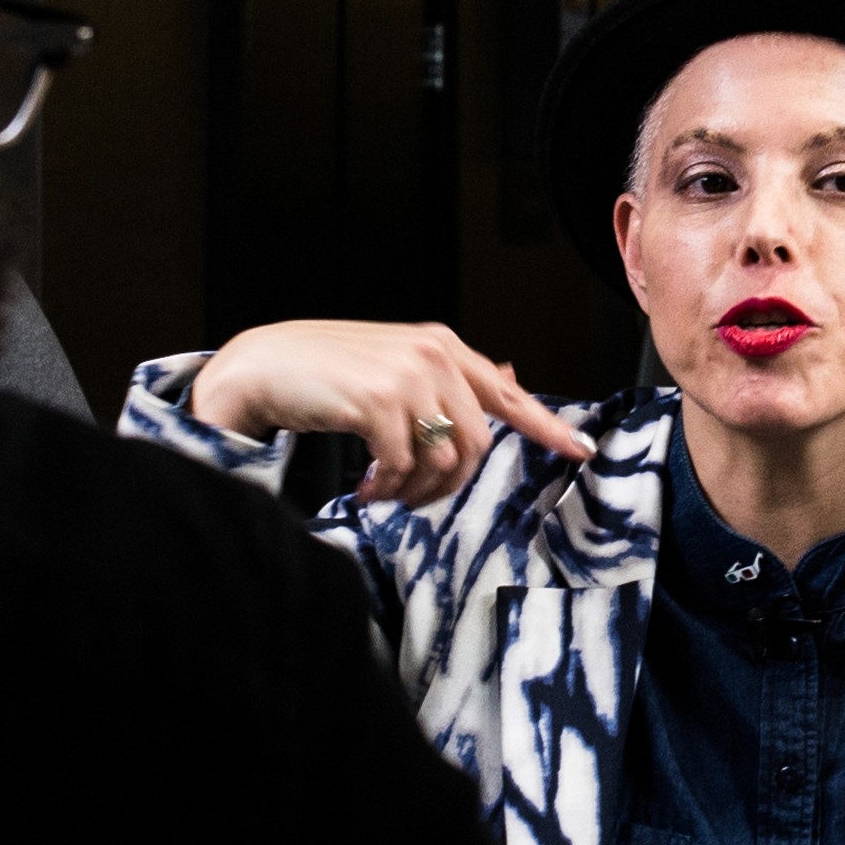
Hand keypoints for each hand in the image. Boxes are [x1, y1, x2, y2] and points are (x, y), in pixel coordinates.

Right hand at [187, 320, 594, 508]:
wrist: (262, 365)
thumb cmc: (325, 372)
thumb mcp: (393, 367)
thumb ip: (447, 378)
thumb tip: (510, 379)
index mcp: (441, 345)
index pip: (506, 393)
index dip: (547, 425)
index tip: (582, 452)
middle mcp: (433, 354)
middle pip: (476, 443)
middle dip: (447, 485)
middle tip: (410, 499)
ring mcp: (408, 375)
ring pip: (445, 460)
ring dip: (417, 492)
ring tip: (386, 494)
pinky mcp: (380, 401)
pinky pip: (407, 467)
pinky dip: (389, 490)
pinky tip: (367, 490)